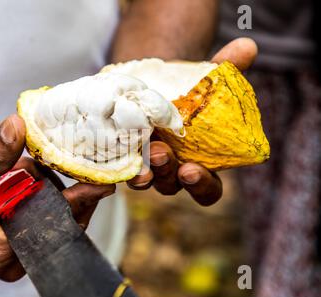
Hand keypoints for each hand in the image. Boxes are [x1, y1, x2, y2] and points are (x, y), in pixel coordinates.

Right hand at [0, 114, 114, 281]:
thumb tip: (19, 125)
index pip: (51, 226)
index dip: (78, 202)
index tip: (102, 184)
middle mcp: (14, 260)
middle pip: (59, 224)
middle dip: (58, 189)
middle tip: (46, 163)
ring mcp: (18, 254)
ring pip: (54, 219)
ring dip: (47, 189)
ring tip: (25, 170)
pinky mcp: (20, 243)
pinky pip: (44, 218)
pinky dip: (41, 194)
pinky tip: (27, 178)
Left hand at [127, 38, 257, 205]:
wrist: (152, 86)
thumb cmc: (189, 92)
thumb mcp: (208, 81)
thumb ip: (227, 69)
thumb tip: (246, 46)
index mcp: (199, 165)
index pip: (205, 190)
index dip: (200, 186)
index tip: (191, 171)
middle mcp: (171, 172)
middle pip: (170, 185)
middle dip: (165, 172)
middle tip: (160, 154)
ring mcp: (145, 166)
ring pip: (143, 179)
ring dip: (140, 170)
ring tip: (139, 148)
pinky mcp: (122, 155)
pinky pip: (118, 164)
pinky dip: (116, 156)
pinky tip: (111, 142)